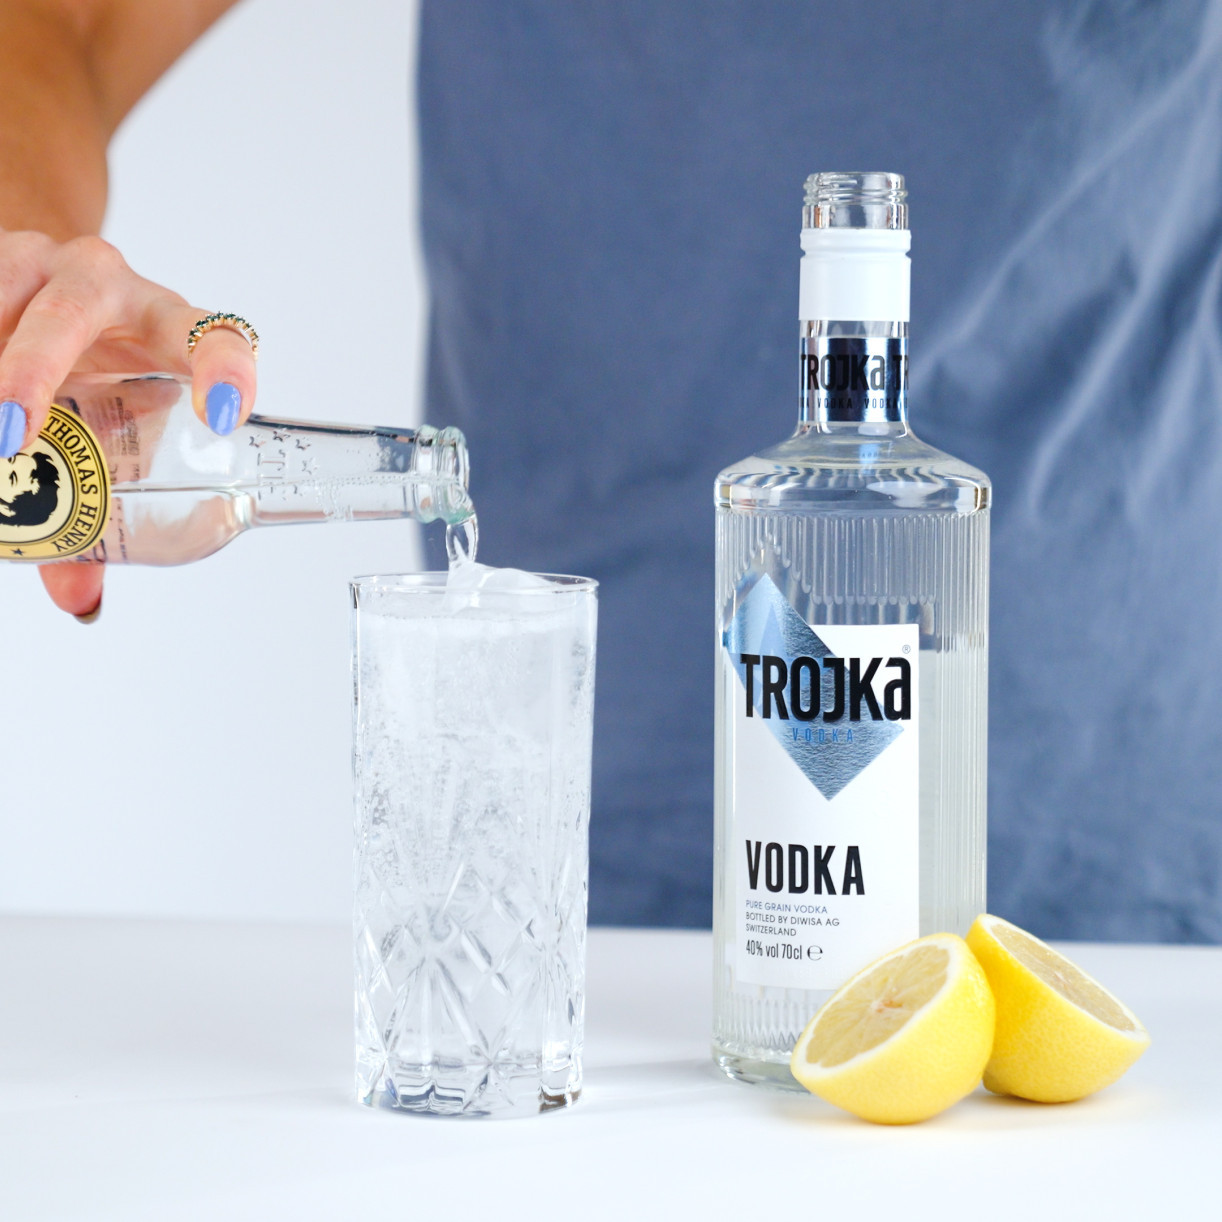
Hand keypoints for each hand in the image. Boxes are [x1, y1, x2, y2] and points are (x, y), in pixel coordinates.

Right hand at [0, 228, 257, 617]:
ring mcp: (46, 262)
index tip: (223, 417)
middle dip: (31, 374)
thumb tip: (80, 602)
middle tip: (10, 438)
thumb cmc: (99, 371)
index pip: (219, 338)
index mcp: (169, 329)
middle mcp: (112, 285)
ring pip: (7, 302)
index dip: (225, 373)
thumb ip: (103, 505)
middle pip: (71, 315)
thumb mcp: (111, 425)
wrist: (42, 288)